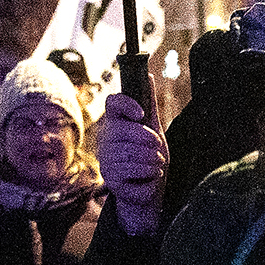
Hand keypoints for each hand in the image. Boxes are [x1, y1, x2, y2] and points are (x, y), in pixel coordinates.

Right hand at [96, 95, 167, 235]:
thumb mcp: (154, 130)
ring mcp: (106, 160)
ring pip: (128, 153)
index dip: (126, 105)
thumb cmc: (150, 157)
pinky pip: (129, 171)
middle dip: (147, 139)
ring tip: (157, 163)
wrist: (150, 190)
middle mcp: (106, 140)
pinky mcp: (110, 179)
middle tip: (158, 148)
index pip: (113, 103)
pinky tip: (151, 176)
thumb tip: (147, 74)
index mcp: (116, 123)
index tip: (141, 115)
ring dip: (151, 159)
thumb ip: (149, 105)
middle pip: (123, 130)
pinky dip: (147, 174)